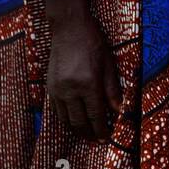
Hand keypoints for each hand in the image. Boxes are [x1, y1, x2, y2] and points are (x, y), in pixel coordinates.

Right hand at [44, 0, 121, 139]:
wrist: (69, 28)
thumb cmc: (93, 43)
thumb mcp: (109, 65)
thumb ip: (113, 90)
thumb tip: (119, 111)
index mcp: (88, 84)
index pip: (96, 115)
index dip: (101, 129)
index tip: (106, 138)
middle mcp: (70, 89)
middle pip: (79, 121)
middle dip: (88, 134)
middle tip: (96, 140)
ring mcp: (57, 89)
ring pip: (65, 119)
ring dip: (76, 129)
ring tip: (86, 133)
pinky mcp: (49, 86)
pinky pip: (56, 110)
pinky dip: (65, 119)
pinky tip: (73, 120)